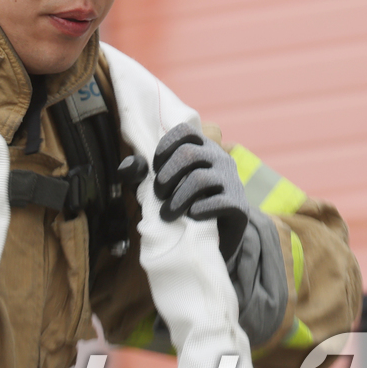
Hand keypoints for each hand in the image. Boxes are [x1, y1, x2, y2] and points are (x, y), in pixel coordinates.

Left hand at [152, 122, 249, 260]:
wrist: (215, 236)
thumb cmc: (182, 203)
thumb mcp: (160, 186)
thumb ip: (141, 173)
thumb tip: (127, 166)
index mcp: (202, 148)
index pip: (185, 131)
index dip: (165, 146)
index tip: (155, 168)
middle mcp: (220, 158)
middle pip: (189, 154)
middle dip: (166, 176)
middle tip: (158, 195)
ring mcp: (232, 181)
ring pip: (200, 179)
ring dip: (177, 198)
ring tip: (167, 214)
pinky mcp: (239, 205)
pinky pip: (218, 202)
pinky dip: (199, 210)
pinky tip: (192, 216)